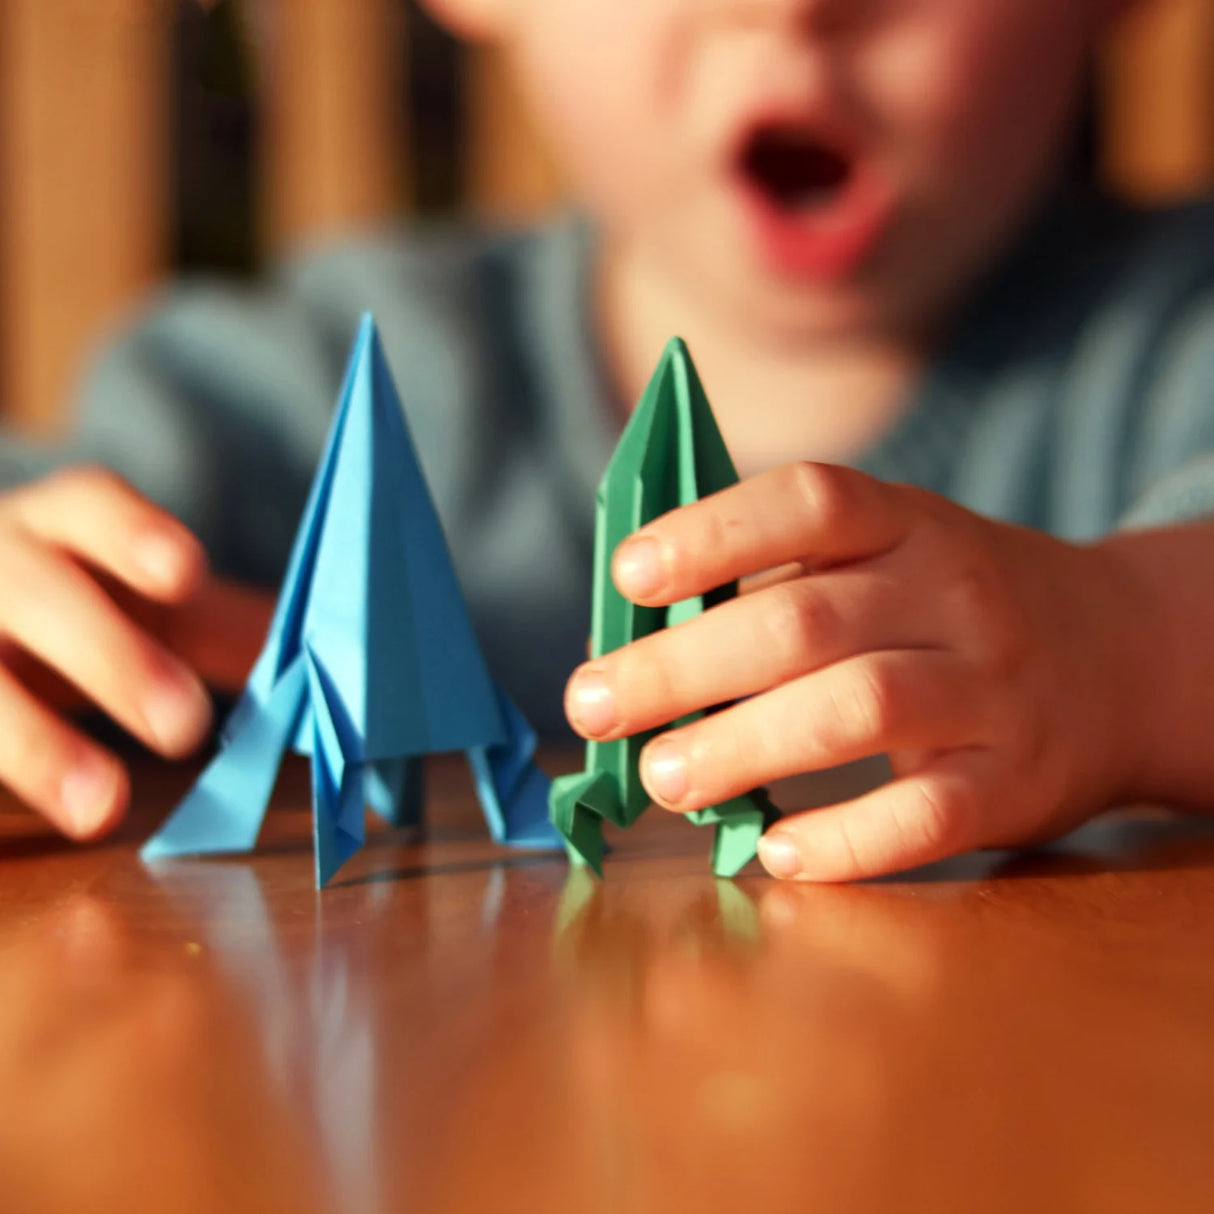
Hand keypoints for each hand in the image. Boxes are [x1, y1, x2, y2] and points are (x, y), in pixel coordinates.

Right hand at [0, 466, 272, 839]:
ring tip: (101, 809)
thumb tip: (323, 665)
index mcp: (55, 529)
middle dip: (107, 655)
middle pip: (35, 592)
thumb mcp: (137, 605)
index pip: (85, 505)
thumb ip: (217, 627)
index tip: (185, 574)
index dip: (131, 534)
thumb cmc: (70, 607)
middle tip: (183, 724)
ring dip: (33, 744)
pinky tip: (5, 839)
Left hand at [563, 462, 1151, 880]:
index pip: (810, 503)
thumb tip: (644, 635)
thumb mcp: (890, 557)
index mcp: (908, 523)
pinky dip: (845, 839)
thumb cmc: (951, 608)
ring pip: (859, 708)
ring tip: (662, 779)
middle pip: (805, 621)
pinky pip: (928, 814)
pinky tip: (776, 851)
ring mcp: (992, 687)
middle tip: (592, 707)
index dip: (713, 531)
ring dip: (744, 747)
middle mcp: (954, 593)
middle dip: (682, 667)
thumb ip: (784, 581)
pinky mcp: (1016, 780)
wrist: (1119, 657)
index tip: (628, 575)